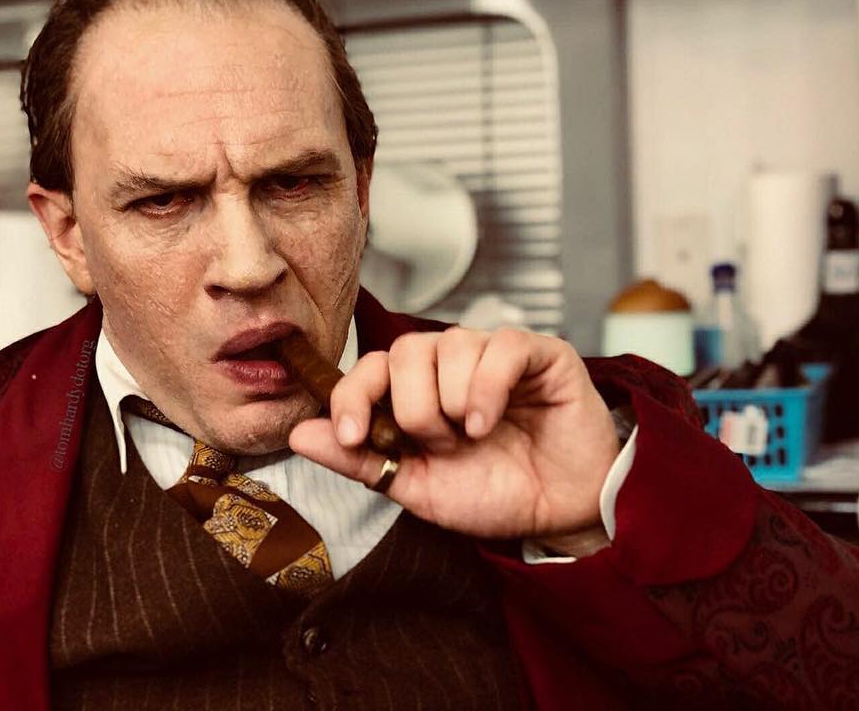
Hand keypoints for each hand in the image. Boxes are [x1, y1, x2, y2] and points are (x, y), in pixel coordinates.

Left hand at [288, 327, 621, 546]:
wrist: (560, 512)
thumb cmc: (492, 493)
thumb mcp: (416, 486)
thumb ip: (359, 459)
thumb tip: (299, 433)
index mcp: (416, 390)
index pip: (369, 367)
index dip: (352, 396)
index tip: (355, 437)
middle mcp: (450, 363)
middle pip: (404, 352)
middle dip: (415, 410)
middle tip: (443, 446)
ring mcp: (492, 353)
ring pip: (448, 345)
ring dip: (453, 404)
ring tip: (475, 437)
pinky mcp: (538, 353)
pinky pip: (500, 346)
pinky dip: (486, 387)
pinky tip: (489, 422)